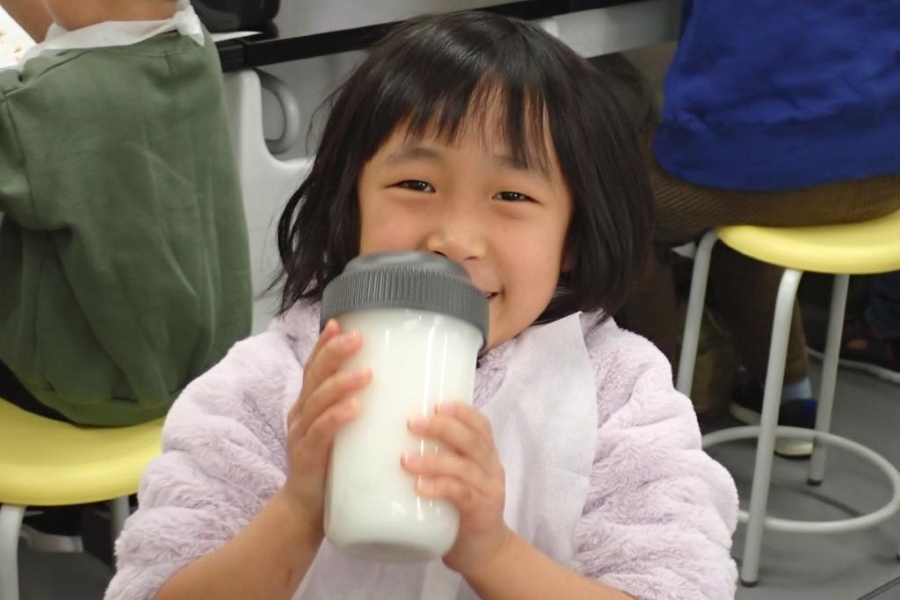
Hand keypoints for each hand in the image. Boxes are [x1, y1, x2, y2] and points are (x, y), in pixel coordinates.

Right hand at [282, 319, 371, 541]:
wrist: (308, 509)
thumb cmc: (333, 464)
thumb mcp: (346, 429)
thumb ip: (361, 407)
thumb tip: (400, 385)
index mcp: (309, 402)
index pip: (315, 366)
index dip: (324, 344)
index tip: (339, 322)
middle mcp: (301, 413)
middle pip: (315, 375)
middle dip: (335, 354)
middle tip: (358, 339)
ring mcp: (301, 434)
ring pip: (318, 400)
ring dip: (342, 384)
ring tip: (366, 374)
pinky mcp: (307, 456)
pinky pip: (321, 432)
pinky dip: (337, 418)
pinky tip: (354, 409)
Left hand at [401, 402, 512, 576]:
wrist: (484, 551)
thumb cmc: (460, 509)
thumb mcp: (455, 478)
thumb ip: (436, 459)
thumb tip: (389, 439)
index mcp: (486, 455)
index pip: (481, 424)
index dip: (462, 411)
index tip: (437, 403)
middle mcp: (491, 467)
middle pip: (471, 440)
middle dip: (441, 428)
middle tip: (411, 422)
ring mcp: (488, 489)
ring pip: (464, 466)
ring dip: (433, 460)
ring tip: (405, 459)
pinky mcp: (480, 511)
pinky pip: (461, 494)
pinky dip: (440, 487)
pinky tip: (420, 487)